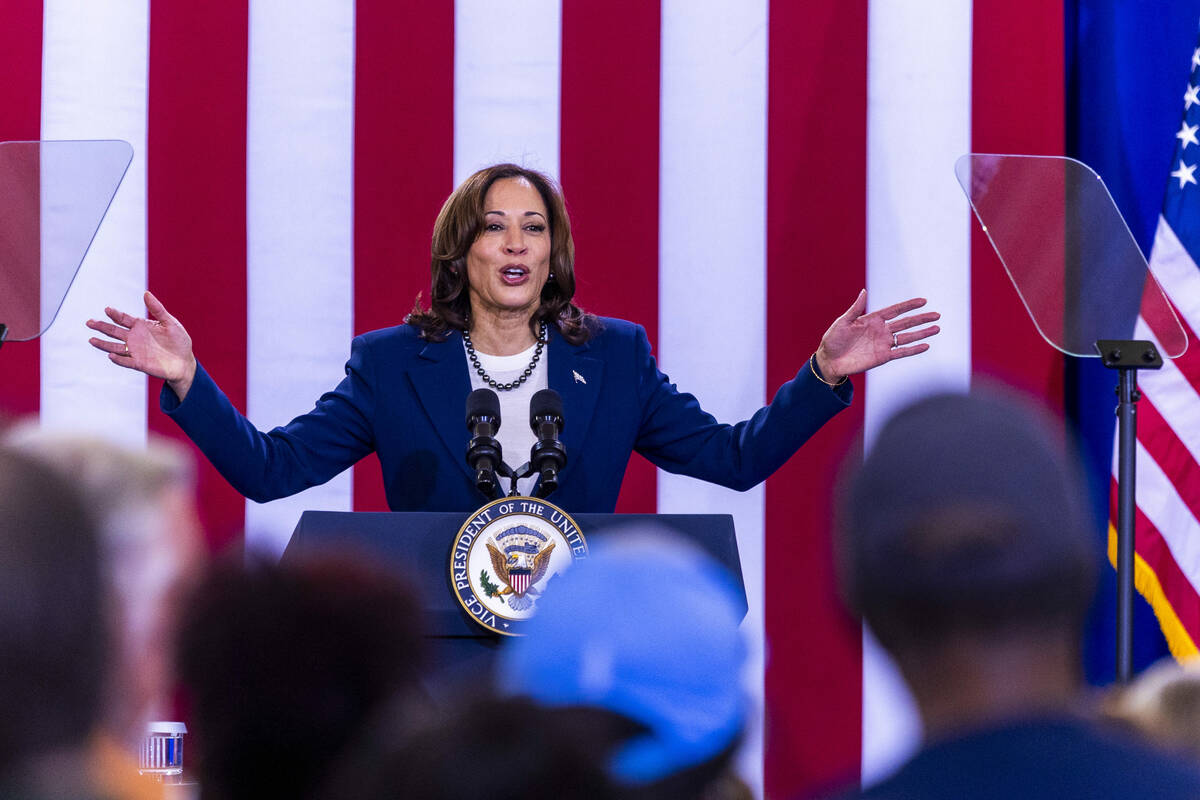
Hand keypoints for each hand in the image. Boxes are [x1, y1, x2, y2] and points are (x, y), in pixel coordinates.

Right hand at [86, 290, 197, 398]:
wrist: (185, 361)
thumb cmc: (179, 341)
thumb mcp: (170, 323)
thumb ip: (157, 309)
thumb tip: (146, 293)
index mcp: (141, 326)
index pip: (124, 318)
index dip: (115, 314)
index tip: (107, 309)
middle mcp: (135, 338)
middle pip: (114, 331)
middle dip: (102, 326)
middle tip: (89, 322)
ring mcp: (136, 351)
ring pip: (115, 347)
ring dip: (103, 344)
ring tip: (91, 340)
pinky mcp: (140, 364)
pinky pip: (126, 361)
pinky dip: (119, 359)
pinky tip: (111, 355)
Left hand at [814, 290, 939, 381]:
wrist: (829, 360)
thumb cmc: (833, 339)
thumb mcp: (843, 322)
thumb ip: (856, 309)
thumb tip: (864, 291)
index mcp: (873, 319)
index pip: (895, 310)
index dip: (908, 305)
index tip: (923, 301)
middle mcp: (881, 330)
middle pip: (905, 323)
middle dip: (921, 318)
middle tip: (936, 314)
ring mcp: (883, 344)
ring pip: (907, 337)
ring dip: (922, 333)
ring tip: (936, 328)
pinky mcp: (883, 357)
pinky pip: (901, 352)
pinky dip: (913, 350)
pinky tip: (926, 345)